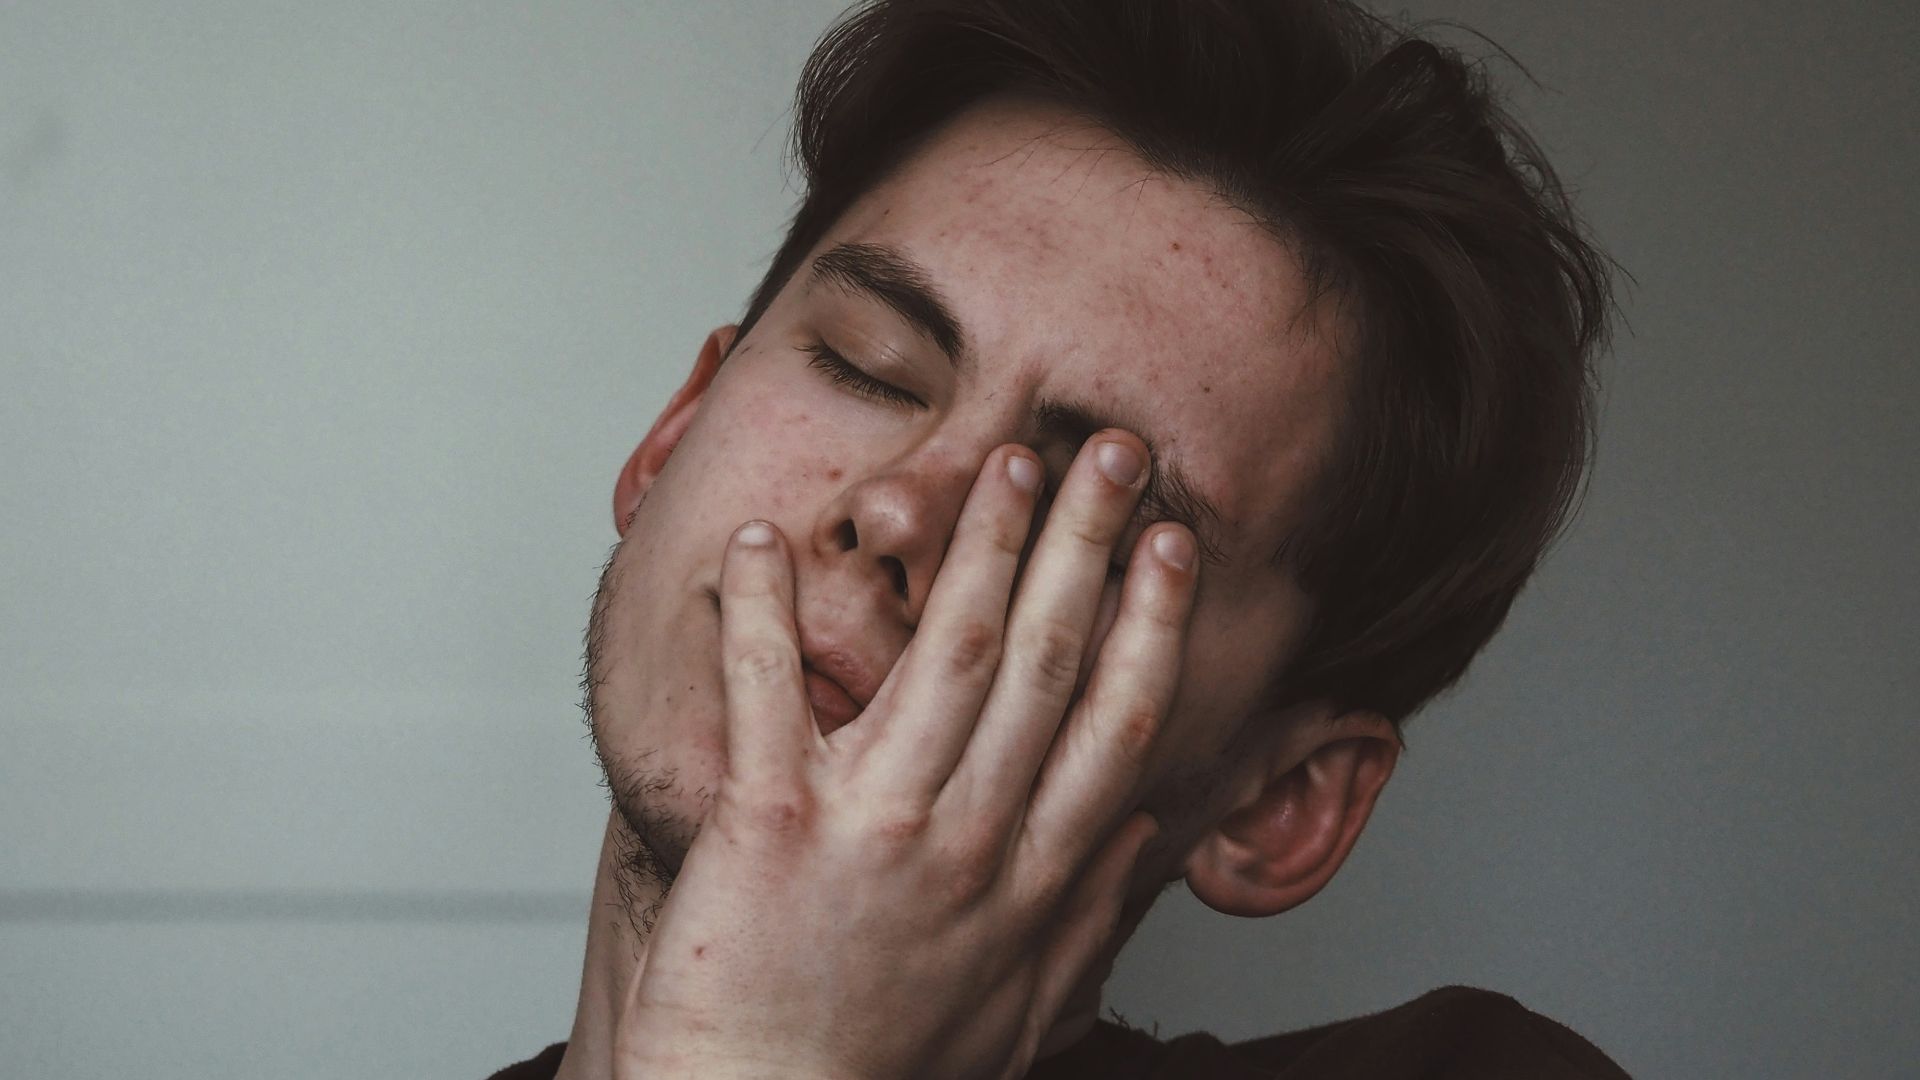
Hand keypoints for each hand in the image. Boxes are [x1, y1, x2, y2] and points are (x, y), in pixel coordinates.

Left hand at [613, 433, 1198, 1079]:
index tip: (1171, 545)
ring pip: (943, 657)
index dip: (1148, 623)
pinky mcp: (769, 827)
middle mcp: (967, 839)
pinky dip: (762, 614)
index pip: (1113, 723)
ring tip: (1004, 463)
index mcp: (1029, 878)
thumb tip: (1138, 835)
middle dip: (1084, 544)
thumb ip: (1084, 918)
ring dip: (978, 548)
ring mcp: (872, 827)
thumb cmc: (882, 1070)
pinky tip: (766, 540)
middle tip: (1110, 453)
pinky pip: (769, 696)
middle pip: (1046, 663)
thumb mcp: (1018, 1012)